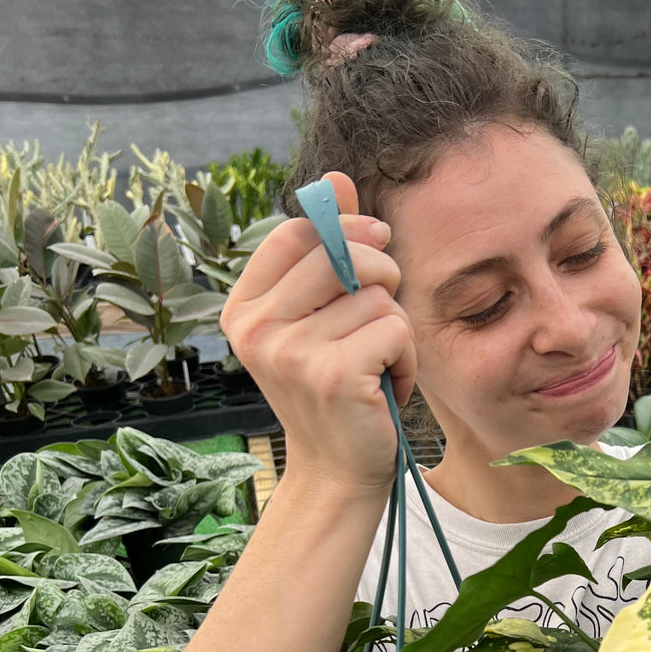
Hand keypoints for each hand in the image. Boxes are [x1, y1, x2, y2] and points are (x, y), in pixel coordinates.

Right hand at [220, 171, 417, 493]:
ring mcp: (290, 353)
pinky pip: (394, 329)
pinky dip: (406, 358)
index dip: (344, 228)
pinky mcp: (332, 375)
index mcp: (244, 308)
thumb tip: (337, 178)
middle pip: (339, 253)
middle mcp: (257, 328)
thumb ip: (326, 250)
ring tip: (379, 364)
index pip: (295, 231)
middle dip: (380, 275)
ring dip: (395, 329)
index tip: (375, 243)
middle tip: (383, 317)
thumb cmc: (336, 391)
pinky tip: (389, 385)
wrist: (338, 472)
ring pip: (375, 295)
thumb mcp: (322, 318)